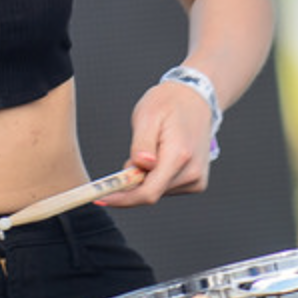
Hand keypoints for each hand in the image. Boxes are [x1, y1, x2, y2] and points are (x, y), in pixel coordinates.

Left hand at [101, 78, 216, 207]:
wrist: (193, 98)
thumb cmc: (168, 104)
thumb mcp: (147, 115)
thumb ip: (142, 143)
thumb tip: (140, 165)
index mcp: (179, 155)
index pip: (148, 192)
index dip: (122, 199)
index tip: (101, 197)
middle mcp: (192, 172)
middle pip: (150, 193)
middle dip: (132, 182)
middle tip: (131, 157)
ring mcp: (197, 179)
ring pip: (157, 191)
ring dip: (145, 178)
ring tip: (151, 150)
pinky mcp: (196, 182)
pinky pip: (166, 188)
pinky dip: (156, 178)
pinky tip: (161, 157)